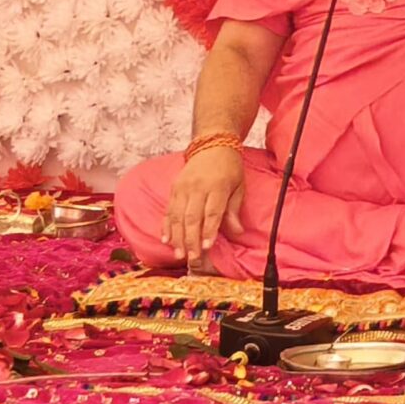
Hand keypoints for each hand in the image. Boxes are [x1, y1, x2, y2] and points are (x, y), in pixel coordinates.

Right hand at [162, 146, 244, 265]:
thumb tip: (237, 233)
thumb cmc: (229, 168)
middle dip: (191, 240)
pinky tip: (165, 240)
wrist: (212, 145)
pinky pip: (168, 210)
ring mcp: (183, 188)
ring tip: (179, 254)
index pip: (212, 212)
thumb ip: (234, 210)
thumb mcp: (238, 186)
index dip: (209, 231)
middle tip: (192, 258)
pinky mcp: (174, 188)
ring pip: (177, 216)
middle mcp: (197, 187)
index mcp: (217, 186)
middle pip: (192, 217)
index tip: (207, 247)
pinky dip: (166, 226)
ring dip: (177, 237)